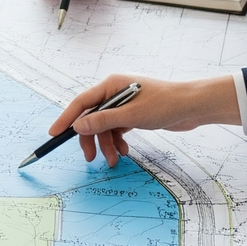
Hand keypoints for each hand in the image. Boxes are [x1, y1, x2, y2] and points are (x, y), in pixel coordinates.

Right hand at [47, 73, 239, 165]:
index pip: (81, 102)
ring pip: (105, 127)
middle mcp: (115, 92)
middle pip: (92, 117)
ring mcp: (124, 104)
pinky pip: (117, 129)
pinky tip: (124, 152)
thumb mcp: (131, 115)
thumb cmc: (164, 105)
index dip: (66, 118)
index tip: (53, 134)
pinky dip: (117, 141)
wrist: (193, 107)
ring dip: (107, 144)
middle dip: (91, 139)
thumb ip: (102, 121)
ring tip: (114, 160)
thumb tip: (77, 126)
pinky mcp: (133, 114)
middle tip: (91, 159)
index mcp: (111, 85)